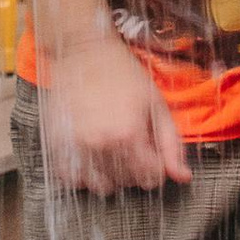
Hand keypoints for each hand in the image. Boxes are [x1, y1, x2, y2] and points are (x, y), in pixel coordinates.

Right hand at [41, 31, 190, 193]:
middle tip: (133, 144)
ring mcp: (75, 146)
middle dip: (135, 169)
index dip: (157, 166)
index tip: (152, 151)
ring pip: (99, 186)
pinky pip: (72, 179)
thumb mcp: (157, 104)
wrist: (83, 52)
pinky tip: (91, 156)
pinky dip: (83, 175)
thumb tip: (183, 178)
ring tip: (112, 152)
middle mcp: (100, 145)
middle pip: (126, 183)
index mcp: (128, 135)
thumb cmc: (124, 75)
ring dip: (110, 176)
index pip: (151, 178)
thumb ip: (171, 145)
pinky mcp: (56, 144)